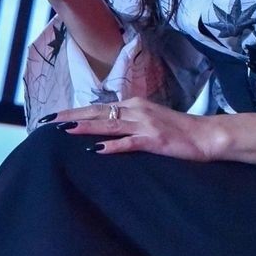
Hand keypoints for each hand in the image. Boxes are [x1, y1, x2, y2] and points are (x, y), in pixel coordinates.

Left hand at [44, 97, 224, 161]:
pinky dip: (113, 146)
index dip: (75, 111)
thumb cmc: (179, 131)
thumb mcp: (151, 120)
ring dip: (86, 127)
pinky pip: (129, 142)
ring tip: (65, 131)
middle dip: (71, 116)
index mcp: (134, 104)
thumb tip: (106, 127)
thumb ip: (129, 121)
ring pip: (109, 124)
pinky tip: (98, 150)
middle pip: (98, 112)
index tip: (53, 117)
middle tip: (48, 122)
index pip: (98, 106)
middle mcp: (136, 110)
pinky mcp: (154, 139)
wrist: (207, 135)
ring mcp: (145, 124)